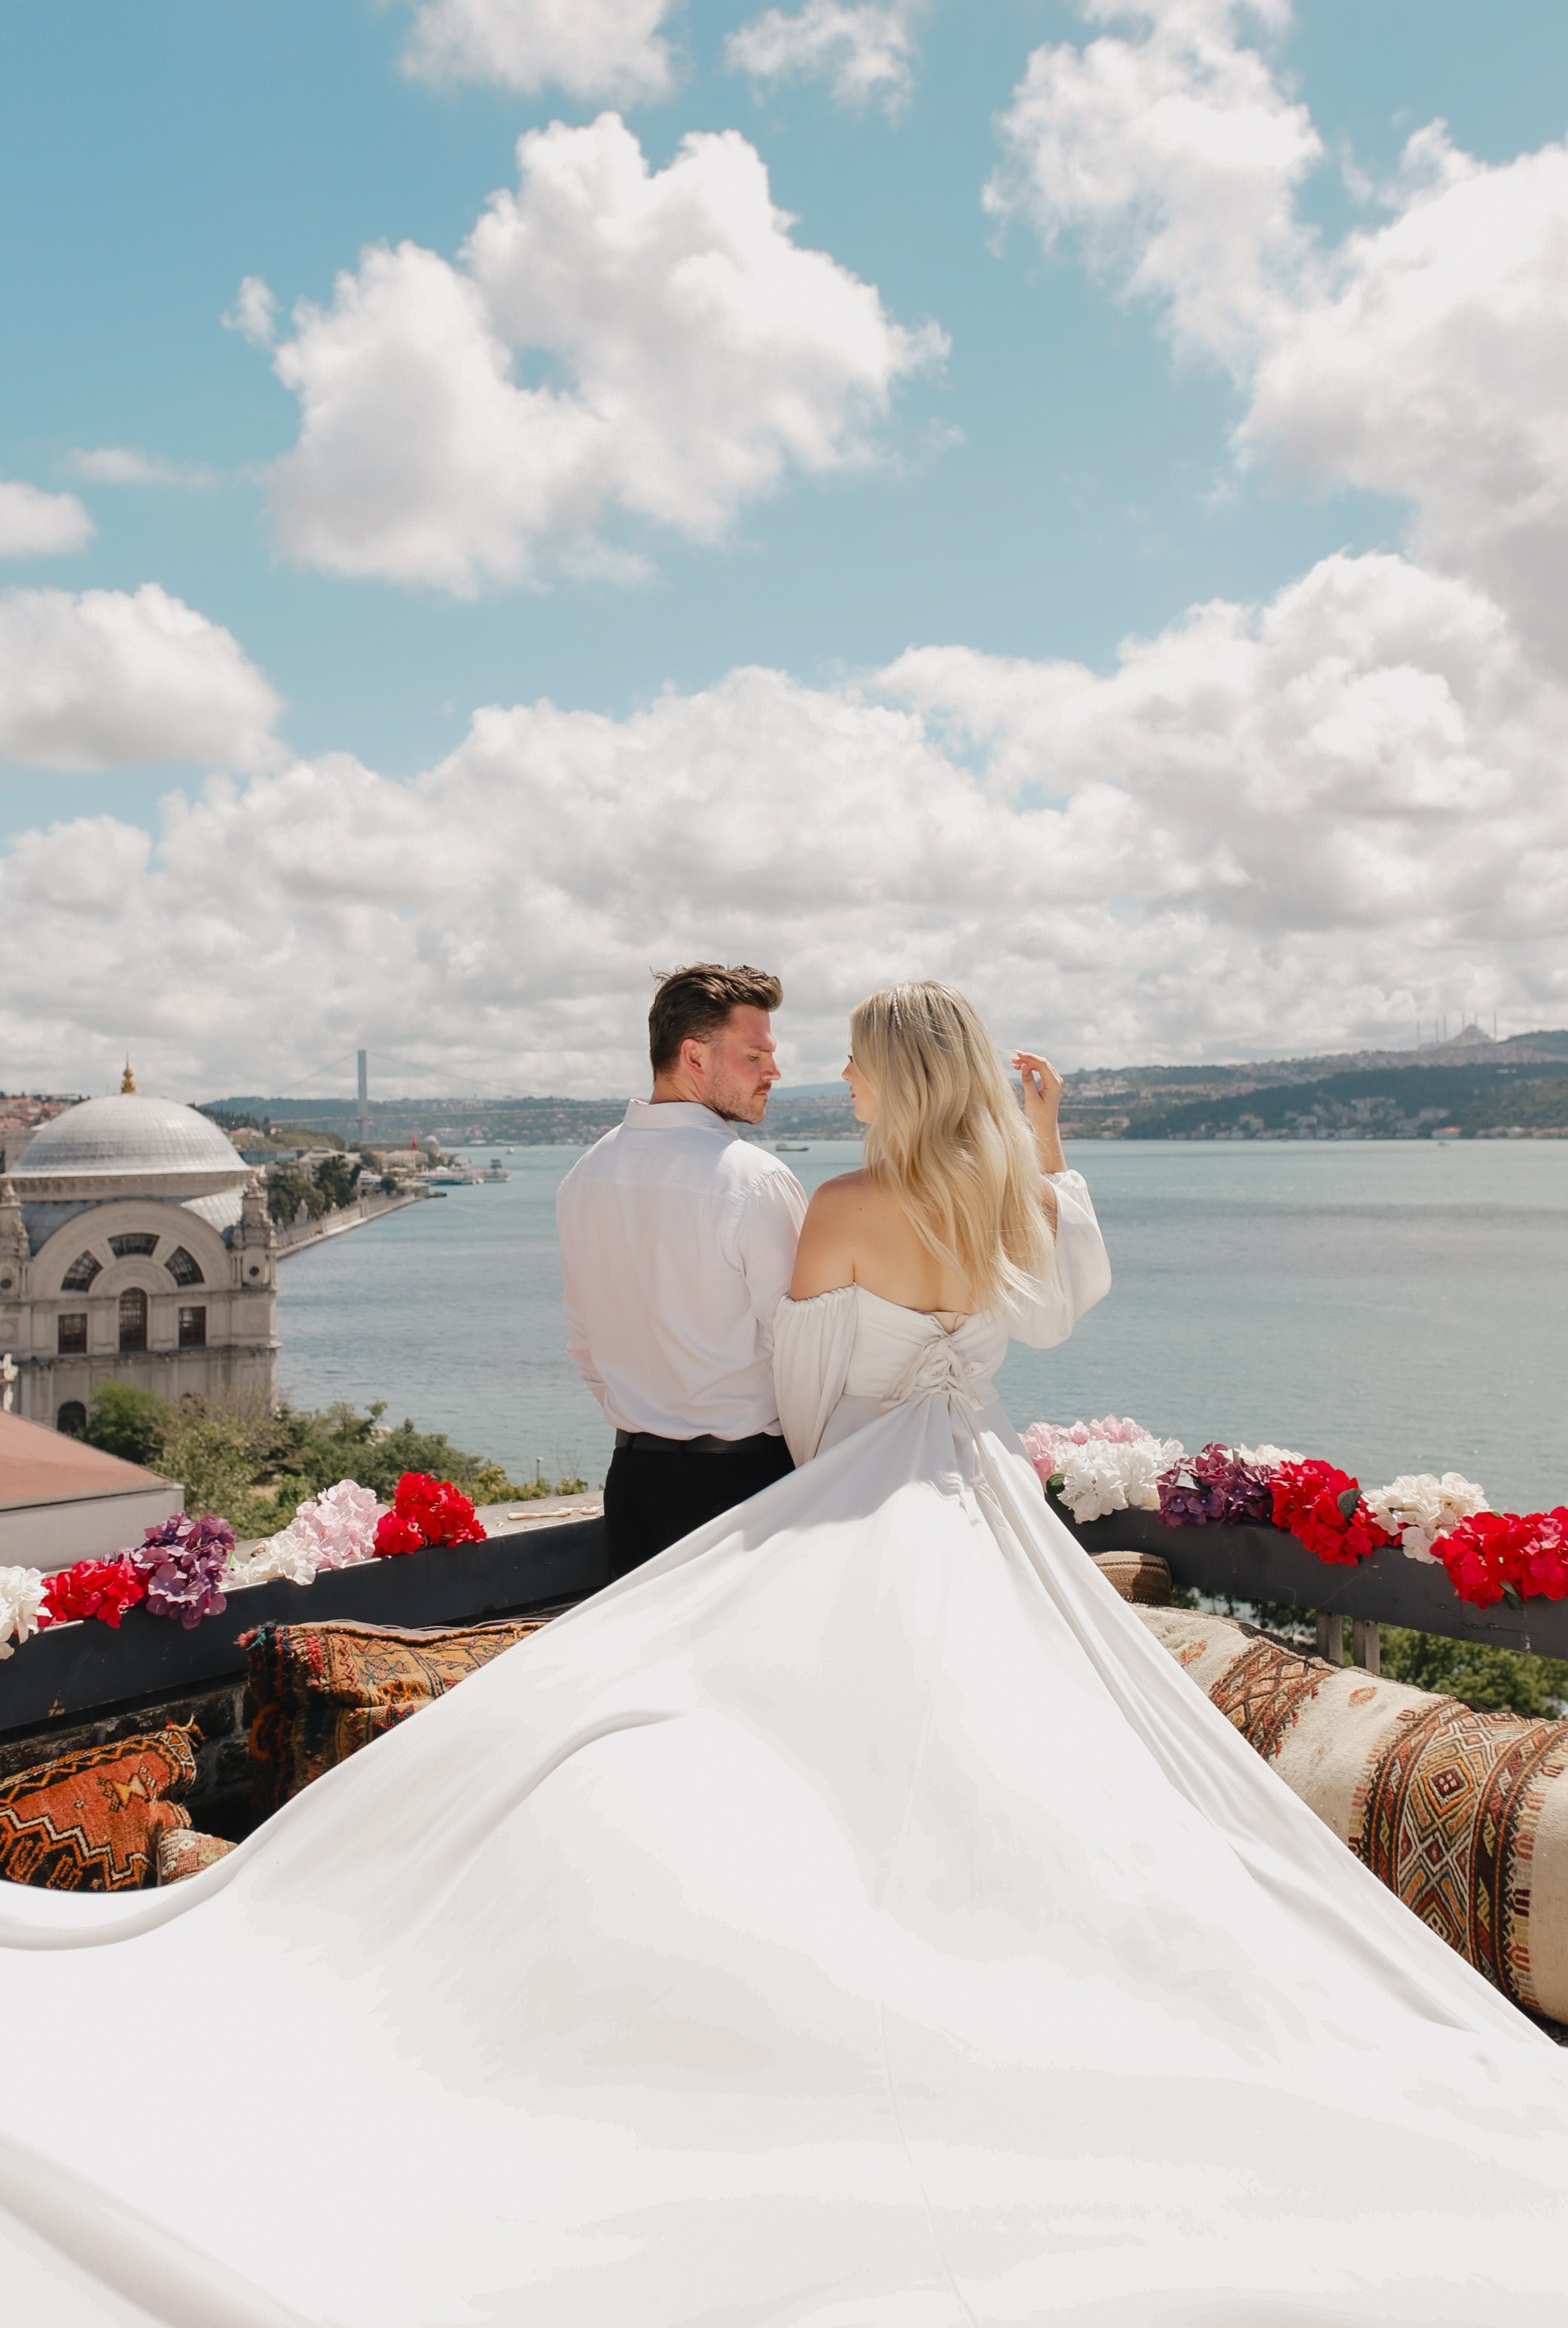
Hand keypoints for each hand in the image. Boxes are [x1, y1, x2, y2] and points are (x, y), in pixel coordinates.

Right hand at [1012, 1051, 1065, 1173]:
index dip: (1029, 1057)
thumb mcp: (1031, 1098)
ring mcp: (1054, 1082)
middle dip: (1027, 1059)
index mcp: (1053, 1083)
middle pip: (1042, 1063)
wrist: (1045, 1127)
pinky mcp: (1050, 1084)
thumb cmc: (1038, 1115)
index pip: (1042, 1064)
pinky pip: (1041, 1071)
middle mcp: (1056, 1080)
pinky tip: (1020, 1068)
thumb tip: (1024, 1065)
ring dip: (1028, 1063)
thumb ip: (1028, 1080)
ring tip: (1014, 1063)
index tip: (1017, 1055)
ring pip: (1041, 1066)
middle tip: (1013, 1058)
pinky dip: (1031, 1069)